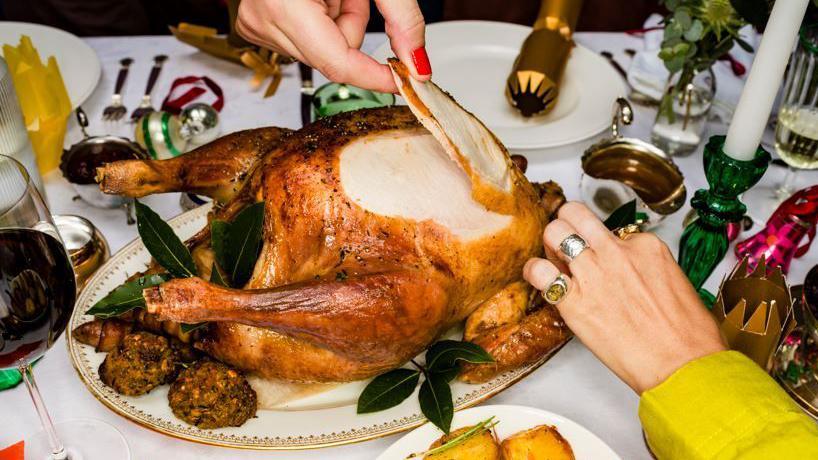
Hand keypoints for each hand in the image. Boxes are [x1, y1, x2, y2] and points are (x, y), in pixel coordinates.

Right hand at [236, 0, 430, 92]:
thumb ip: (400, 14)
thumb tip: (416, 60)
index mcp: (284, 4)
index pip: (338, 64)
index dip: (375, 76)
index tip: (403, 80)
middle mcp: (263, 19)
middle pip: (332, 57)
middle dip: (353, 26)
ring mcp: (256, 24)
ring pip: (320, 49)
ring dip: (336, 21)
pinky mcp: (256, 24)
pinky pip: (302, 39)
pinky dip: (319, 19)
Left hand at [523, 202, 726, 393]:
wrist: (683, 365)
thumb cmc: (687, 334)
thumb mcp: (675, 281)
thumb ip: (645, 267)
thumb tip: (626, 270)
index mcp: (645, 246)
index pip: (607, 227)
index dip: (598, 243)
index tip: (599, 258)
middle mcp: (616, 252)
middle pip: (575, 214)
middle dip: (566, 224)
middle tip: (565, 243)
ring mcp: (594, 273)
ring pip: (554, 232)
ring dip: (549, 244)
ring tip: (553, 260)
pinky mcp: (574, 301)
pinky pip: (539, 271)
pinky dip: (533, 271)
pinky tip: (538, 278)